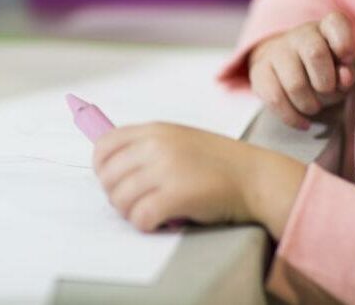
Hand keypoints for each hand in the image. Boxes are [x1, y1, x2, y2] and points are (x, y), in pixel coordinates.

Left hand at [93, 122, 305, 235]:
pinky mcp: (175, 195)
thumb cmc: (218, 161)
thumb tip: (112, 163)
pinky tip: (161, 221)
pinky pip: (140, 217)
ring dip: (131, 212)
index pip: (104, 145)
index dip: (101, 167)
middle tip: (136, 202)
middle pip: (108, 176)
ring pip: (120, 199)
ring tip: (150, 212)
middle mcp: (156, 145)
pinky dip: (145, 224)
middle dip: (116, 195)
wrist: (253, 175)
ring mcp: (165, 169)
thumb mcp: (179, 138)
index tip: (112, 180)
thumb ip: (148, 145)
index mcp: (155, 129)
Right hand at [249, 11, 354, 129]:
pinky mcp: (259, 71)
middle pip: (315, 54)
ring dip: (311, 105)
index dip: (344, 44)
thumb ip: (350, 71)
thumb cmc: (328, 70)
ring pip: (295, 84)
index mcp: (327, 27)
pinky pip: (275, 99)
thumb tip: (345, 76)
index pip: (336, 24)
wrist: (291, 69)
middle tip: (327, 92)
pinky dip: (293, 117)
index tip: (346, 59)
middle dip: (327, 84)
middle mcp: (301, 34)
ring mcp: (277, 50)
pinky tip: (303, 122)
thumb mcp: (346, 69)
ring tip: (314, 107)